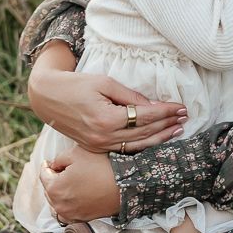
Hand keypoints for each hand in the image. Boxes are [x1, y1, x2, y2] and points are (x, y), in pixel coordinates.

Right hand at [28, 54, 185, 151]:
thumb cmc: (76, 85)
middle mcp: (104, 137)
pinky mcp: (96, 148)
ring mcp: (99, 146)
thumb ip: (130, 96)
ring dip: (159, 138)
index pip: (144, 117)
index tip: (181, 107)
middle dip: (167, 125)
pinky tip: (156, 139)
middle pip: (144, 133)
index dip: (165, 112)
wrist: (48, 98)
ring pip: (137, 145)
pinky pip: (125, 149)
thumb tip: (151, 105)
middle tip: (184, 117)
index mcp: (106, 119)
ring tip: (176, 129)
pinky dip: (143, 145)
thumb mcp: (104, 83)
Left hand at [42, 148, 120, 221]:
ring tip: (66, 183)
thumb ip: (58, 158)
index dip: (47, 165)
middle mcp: (59, 205)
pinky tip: (73, 196)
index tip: (49, 161)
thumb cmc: (101, 167)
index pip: (43, 174)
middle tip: (60, 169)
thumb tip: (53, 166)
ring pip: (55, 203)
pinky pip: (65, 213)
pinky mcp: (81, 219)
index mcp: (54, 188)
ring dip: (57, 193)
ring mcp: (70, 214)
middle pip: (48, 189)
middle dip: (53, 179)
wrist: (125, 185)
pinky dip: (65, 205)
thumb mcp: (76, 153)